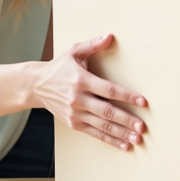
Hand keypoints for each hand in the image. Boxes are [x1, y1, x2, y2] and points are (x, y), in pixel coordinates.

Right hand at [30, 34, 146, 150]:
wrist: (37, 86)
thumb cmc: (59, 67)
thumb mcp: (74, 52)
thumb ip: (92, 45)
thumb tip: (110, 36)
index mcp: (81, 80)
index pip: (108, 90)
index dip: (126, 96)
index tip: (143, 102)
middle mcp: (78, 99)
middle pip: (107, 111)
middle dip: (126, 120)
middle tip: (142, 126)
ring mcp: (75, 113)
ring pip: (102, 126)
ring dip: (121, 133)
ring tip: (137, 138)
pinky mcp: (74, 123)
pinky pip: (95, 134)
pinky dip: (110, 140)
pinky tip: (124, 145)